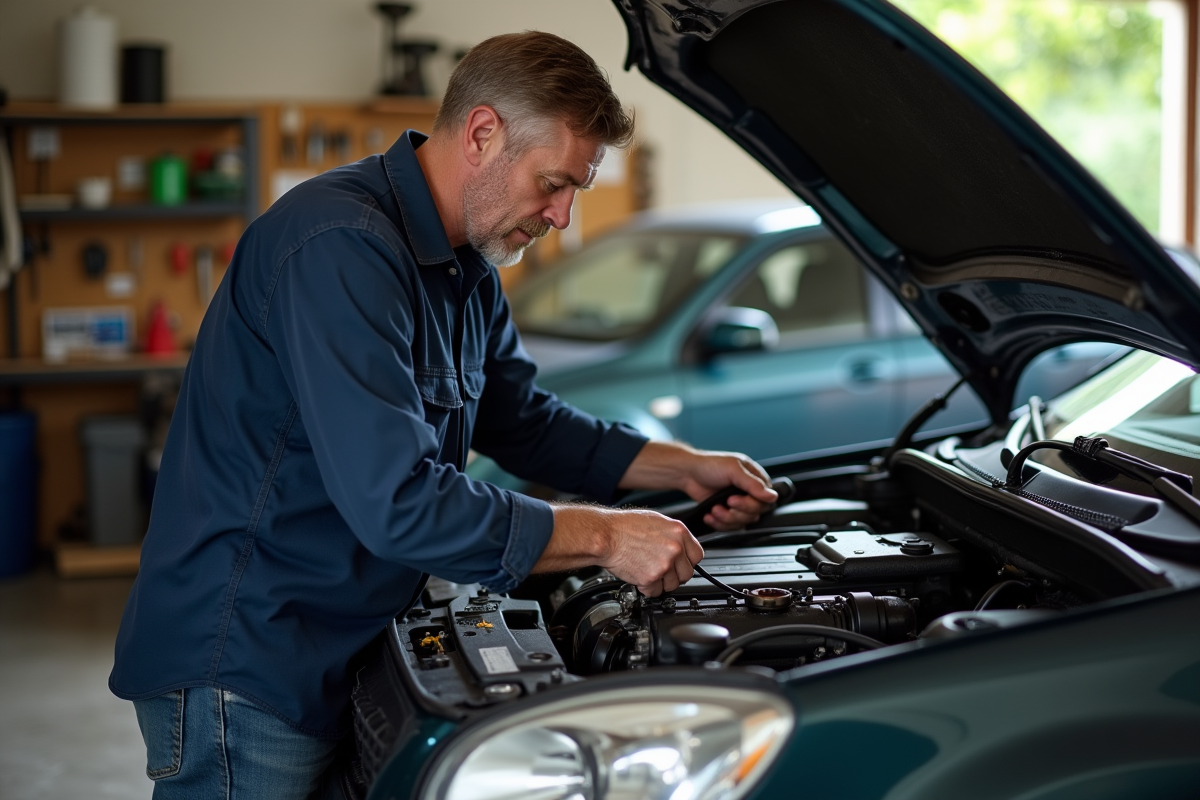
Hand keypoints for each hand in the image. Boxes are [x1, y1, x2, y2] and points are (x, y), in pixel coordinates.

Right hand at [533, 504, 703, 595]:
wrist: (605, 536)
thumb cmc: (624, 527)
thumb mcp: (656, 521)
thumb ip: (673, 535)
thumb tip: (682, 547)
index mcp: (679, 532)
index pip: (697, 555)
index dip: (687, 561)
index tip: (680, 564)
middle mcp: (675, 548)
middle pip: (687, 573)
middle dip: (674, 575)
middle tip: (660, 569)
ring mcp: (664, 564)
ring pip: (672, 585)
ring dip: (660, 583)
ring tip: (646, 571)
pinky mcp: (651, 577)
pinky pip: (655, 592)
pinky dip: (647, 589)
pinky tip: (639, 576)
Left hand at [618, 441, 777, 530]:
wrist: (688, 473)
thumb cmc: (709, 465)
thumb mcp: (733, 470)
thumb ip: (753, 485)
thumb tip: (772, 496)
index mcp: (755, 479)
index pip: (766, 500)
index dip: (751, 504)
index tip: (734, 499)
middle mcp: (749, 492)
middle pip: (754, 513)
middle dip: (737, 512)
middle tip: (725, 503)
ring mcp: (738, 503)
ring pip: (742, 522)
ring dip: (726, 518)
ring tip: (714, 509)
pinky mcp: (727, 512)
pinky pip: (730, 526)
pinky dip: (718, 523)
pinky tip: (710, 515)